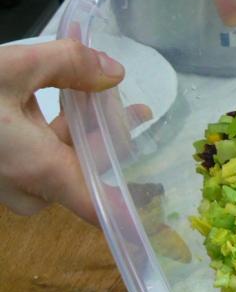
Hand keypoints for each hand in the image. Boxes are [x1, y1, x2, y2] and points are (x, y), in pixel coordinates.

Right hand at [0, 40, 148, 222]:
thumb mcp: (13, 66)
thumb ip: (69, 64)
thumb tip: (114, 71)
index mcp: (37, 169)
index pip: (97, 208)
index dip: (132, 216)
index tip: (163, 226)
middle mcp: (22, 186)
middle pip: (82, 177)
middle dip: (109, 143)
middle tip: (137, 113)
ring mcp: (3, 182)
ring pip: (57, 165)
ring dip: (81, 133)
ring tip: (106, 96)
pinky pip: (33, 160)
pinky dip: (50, 134)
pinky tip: (56, 100)